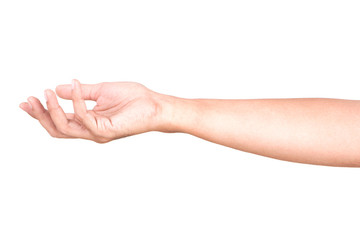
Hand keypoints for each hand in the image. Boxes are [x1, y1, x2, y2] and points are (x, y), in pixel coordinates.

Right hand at [19, 80, 165, 142]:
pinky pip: (84, 118)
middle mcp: (90, 130)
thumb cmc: (133, 98)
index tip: (27, 100)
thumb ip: (80, 93)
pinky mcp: (106, 131)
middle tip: (29, 100)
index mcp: (89, 122)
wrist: (154, 105)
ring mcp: (97, 133)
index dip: (42, 113)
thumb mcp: (101, 91)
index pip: (60, 121)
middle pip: (57, 129)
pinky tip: (74, 86)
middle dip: (40, 115)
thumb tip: (58, 88)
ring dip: (52, 110)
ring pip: (65, 128)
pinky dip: (76, 101)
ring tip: (46, 93)